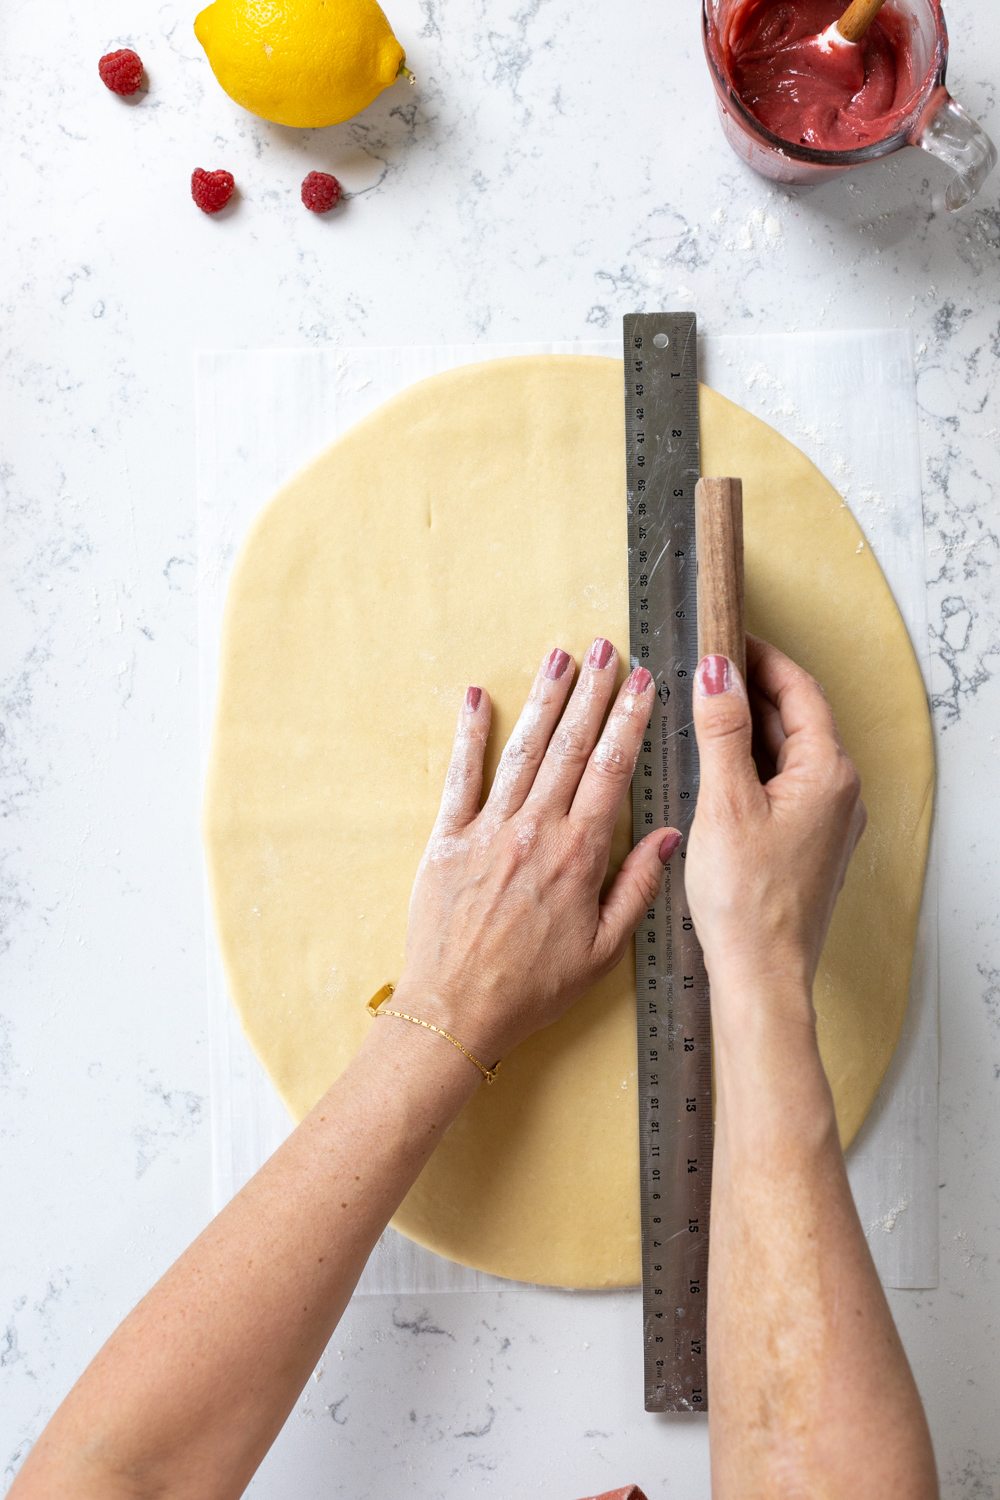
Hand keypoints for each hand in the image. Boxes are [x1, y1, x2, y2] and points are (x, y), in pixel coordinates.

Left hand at [394, 639, 677, 1063]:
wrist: (456, 1010)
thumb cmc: (533, 989)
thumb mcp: (603, 951)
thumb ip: (637, 887)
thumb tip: (671, 835)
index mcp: (579, 855)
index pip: (612, 771)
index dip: (629, 721)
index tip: (643, 682)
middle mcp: (536, 831)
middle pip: (571, 747)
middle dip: (592, 693)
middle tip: (606, 648)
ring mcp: (488, 830)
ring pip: (523, 750)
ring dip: (544, 699)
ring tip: (560, 656)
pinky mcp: (447, 838)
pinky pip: (461, 776)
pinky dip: (469, 734)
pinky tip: (477, 697)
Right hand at [685, 636, 866, 1010]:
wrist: (762, 974)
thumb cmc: (747, 900)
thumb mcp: (724, 802)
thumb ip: (721, 730)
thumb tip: (718, 671)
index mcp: (829, 773)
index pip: (800, 691)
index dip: (762, 659)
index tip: (726, 639)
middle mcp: (839, 792)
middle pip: (798, 719)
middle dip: (752, 690)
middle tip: (707, 670)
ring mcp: (828, 820)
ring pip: (790, 753)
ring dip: (750, 728)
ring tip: (704, 712)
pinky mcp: (809, 843)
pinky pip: (785, 784)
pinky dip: (753, 764)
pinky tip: (719, 768)